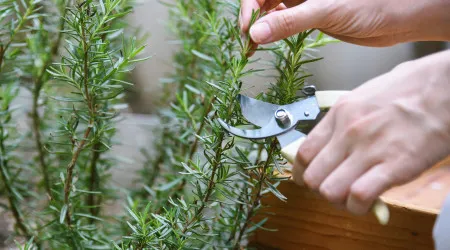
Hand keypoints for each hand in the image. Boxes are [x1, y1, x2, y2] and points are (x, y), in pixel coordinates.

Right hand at [240, 0, 449, 46]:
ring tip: (253, 47)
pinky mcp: (310, 16)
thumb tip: (257, 33)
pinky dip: (273, 32)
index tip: (248, 29)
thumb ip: (289, 22)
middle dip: (252, 20)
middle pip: (263, 1)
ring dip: (260, 28)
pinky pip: (284, 22)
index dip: (250, 8)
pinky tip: (269, 42)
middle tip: (248, 42)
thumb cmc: (371, 4)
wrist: (396, 19)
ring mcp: (304, 3)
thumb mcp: (324, 11)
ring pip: (272, 12)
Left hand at [292, 49, 449, 214]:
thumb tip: (331, 142)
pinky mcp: (394, 166)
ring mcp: (369, 150)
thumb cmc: (409, 89)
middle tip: (334, 189)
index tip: (308, 179)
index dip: (302, 173)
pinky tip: (367, 202)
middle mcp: (348, 132)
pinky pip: (359, 196)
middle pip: (312, 177)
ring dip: (338, 200)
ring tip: (351, 196)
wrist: (446, 87)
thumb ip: (343, 120)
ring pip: (330, 191)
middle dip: (319, 190)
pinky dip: (359, 206)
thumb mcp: (364, 96)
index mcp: (339, 114)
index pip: (303, 153)